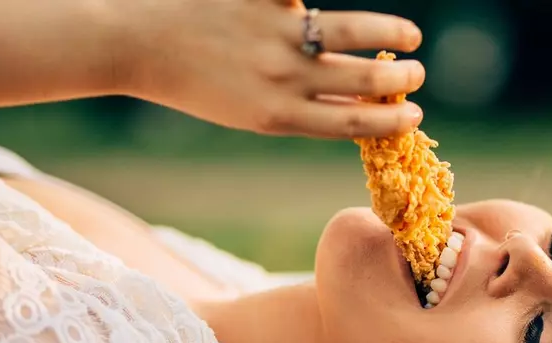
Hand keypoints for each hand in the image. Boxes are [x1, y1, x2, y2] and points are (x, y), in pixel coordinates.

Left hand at [121, 0, 426, 138]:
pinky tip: (339, 7)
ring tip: (409, 36)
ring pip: (350, 31)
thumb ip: (301, 108)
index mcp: (278, 114)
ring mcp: (274, 31)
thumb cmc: (194, 83)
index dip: (391, 120)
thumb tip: (354, 105)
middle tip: (417, 71)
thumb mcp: (250, 112)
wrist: (135, 43)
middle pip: (362, 80)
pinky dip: (314, 4)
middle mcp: (282, 77)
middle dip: (400, 78)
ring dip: (389, 34)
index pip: (353, 122)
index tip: (416, 114)